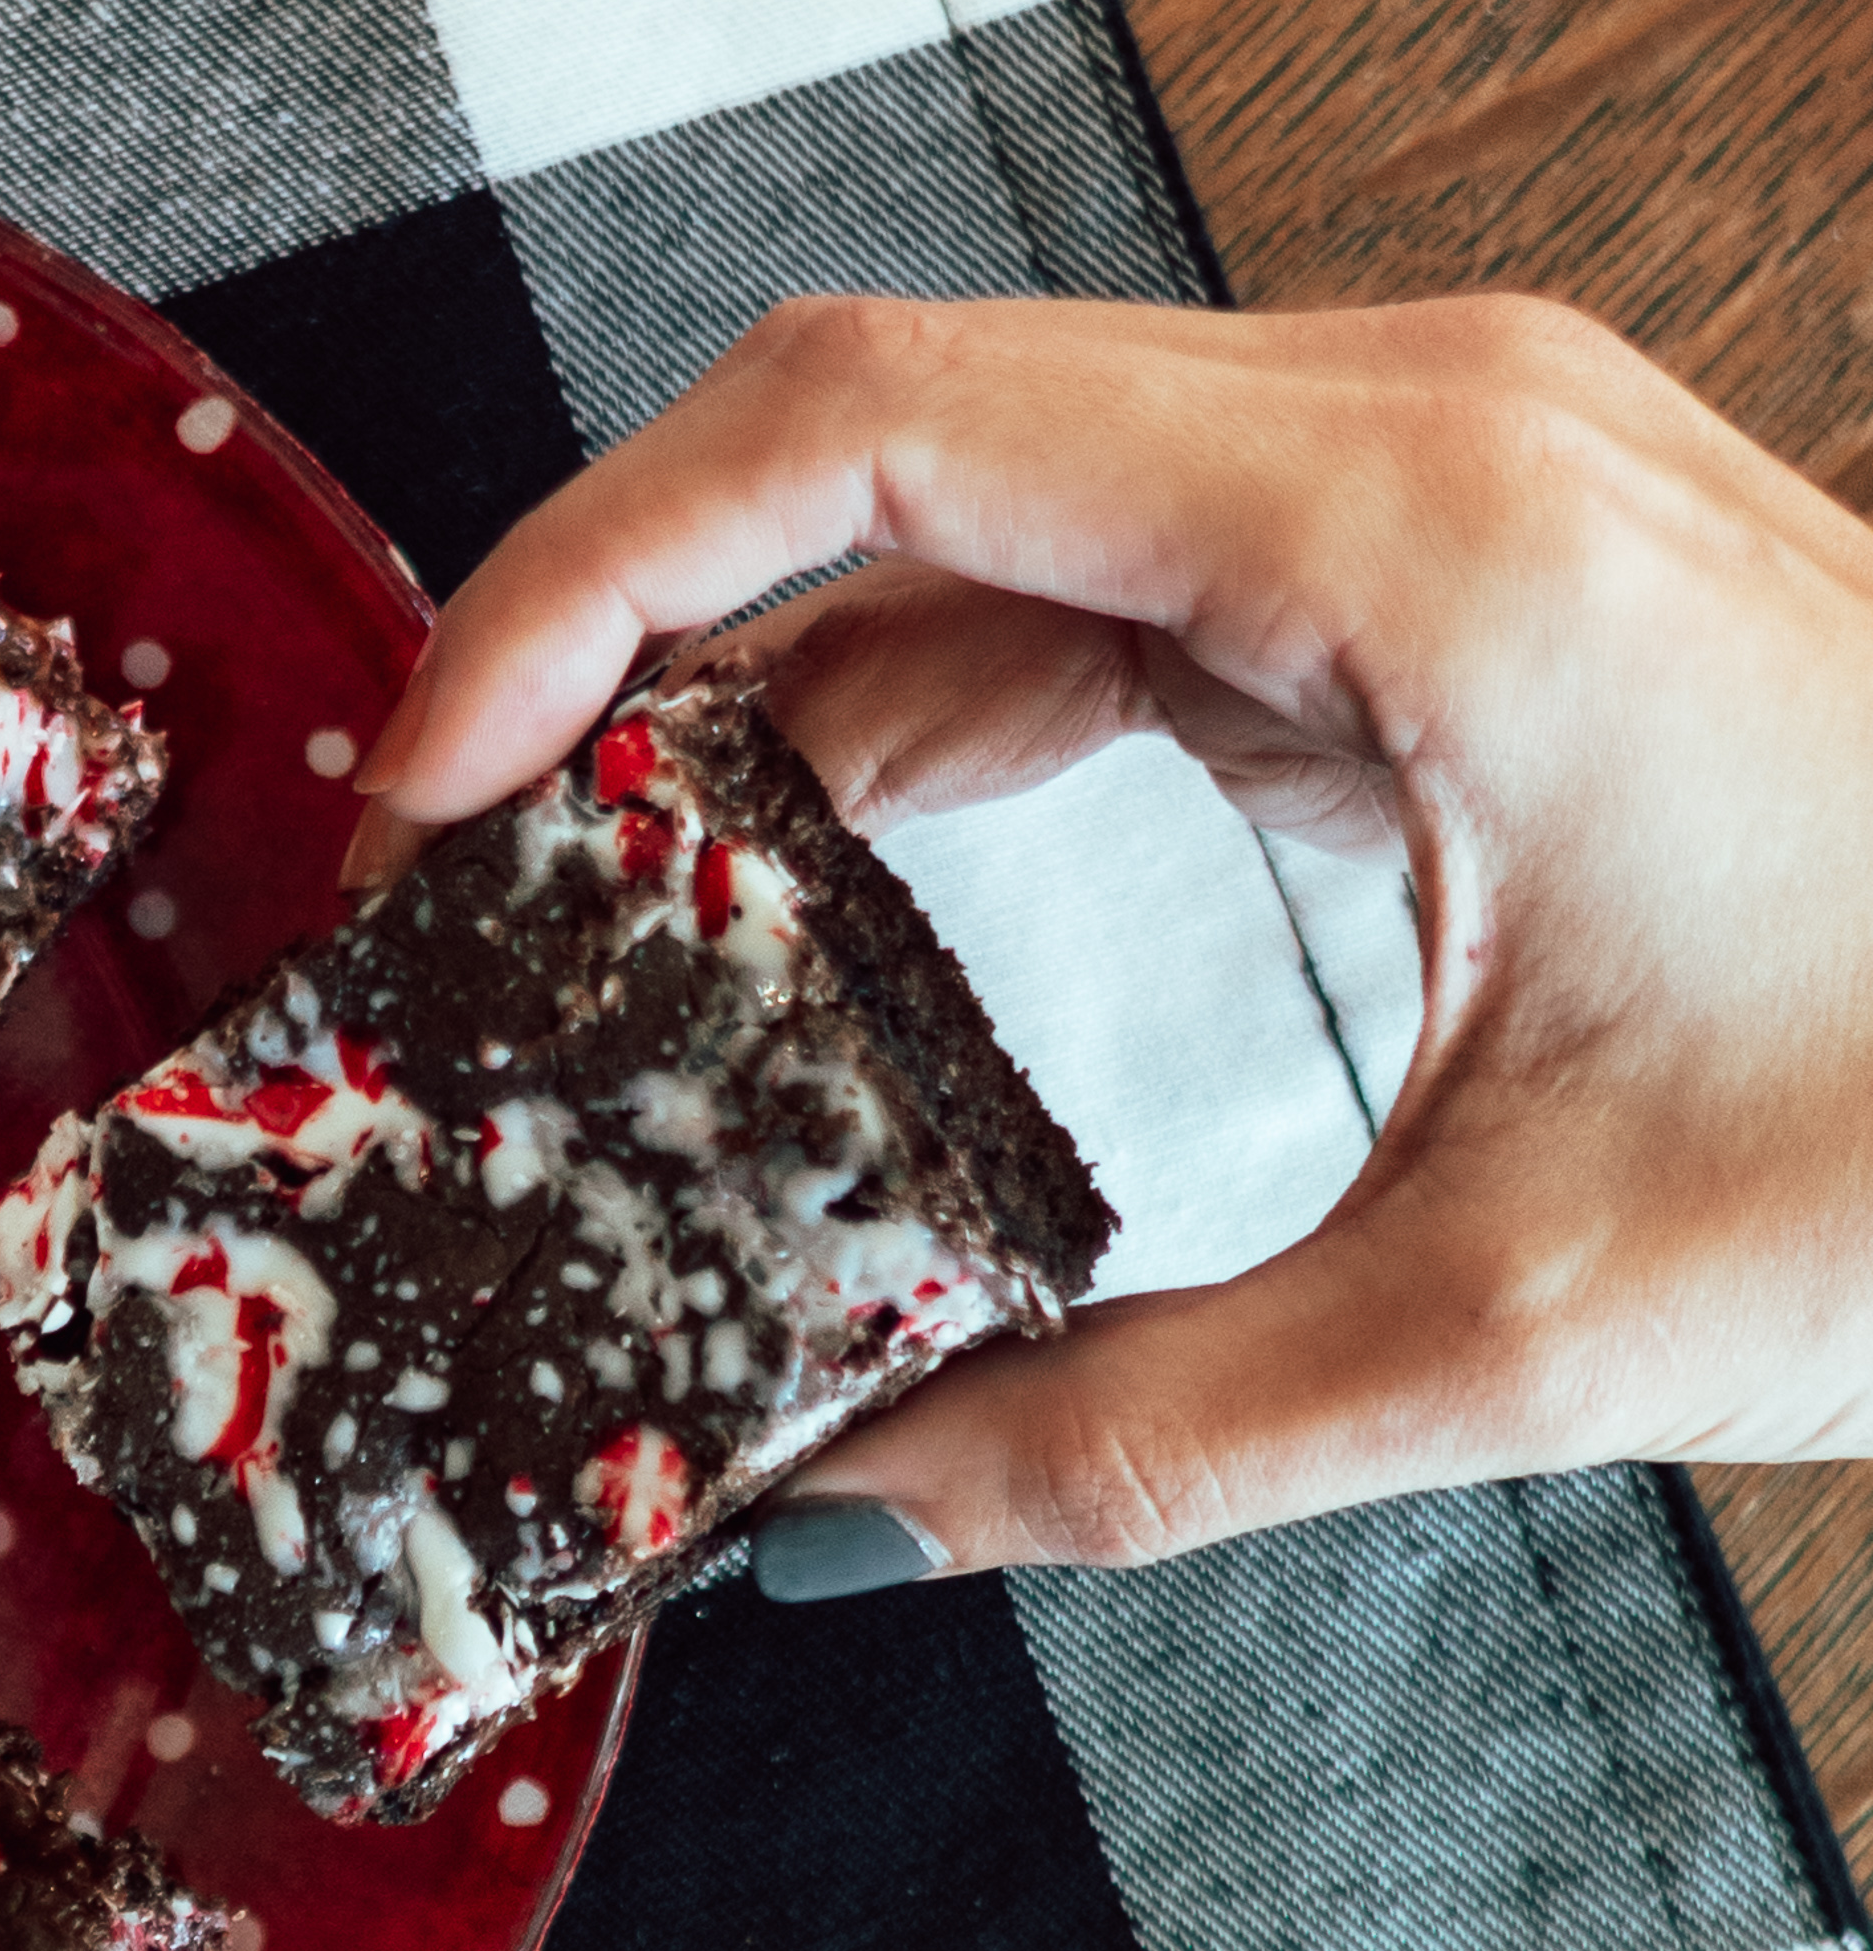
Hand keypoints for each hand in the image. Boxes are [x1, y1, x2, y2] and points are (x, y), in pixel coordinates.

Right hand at [347, 290, 1872, 1581]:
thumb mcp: (1520, 1327)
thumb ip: (1115, 1434)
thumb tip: (828, 1526)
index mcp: (1405, 529)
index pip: (850, 427)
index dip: (575, 584)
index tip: (430, 783)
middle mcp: (1407, 435)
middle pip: (865, 424)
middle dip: (617, 637)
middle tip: (466, 884)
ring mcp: (1433, 484)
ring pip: (966, 496)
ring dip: (759, 684)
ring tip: (610, 912)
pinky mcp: (1445, 574)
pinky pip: (1094, 582)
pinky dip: (926, 718)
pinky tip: (836, 900)